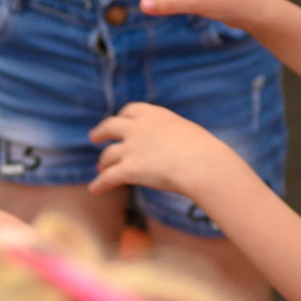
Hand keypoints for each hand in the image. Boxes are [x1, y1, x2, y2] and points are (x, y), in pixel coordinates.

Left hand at [91, 101, 247, 201]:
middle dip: (101, 132)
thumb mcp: (187, 132)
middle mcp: (138, 128)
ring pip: (108, 154)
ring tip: (100, 168)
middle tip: (94, 138)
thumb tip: (172, 147)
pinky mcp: (129, 169)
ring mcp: (131, 148)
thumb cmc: (205, 152)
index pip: (131, 110)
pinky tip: (94, 189)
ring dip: (103, 162)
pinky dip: (100, 184)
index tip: (120, 121)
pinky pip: (108, 177)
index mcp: (155, 115)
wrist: (203, 165)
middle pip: (110, 126)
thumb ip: (172, 134)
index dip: (122, 118)